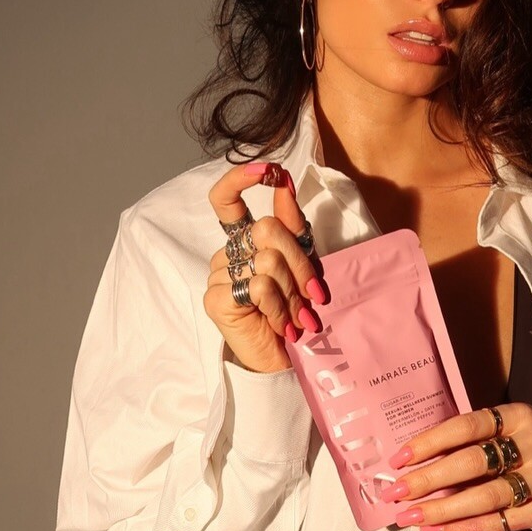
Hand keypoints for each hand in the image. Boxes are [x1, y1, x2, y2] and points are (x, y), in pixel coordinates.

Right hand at [203, 160, 327, 374]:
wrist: (287, 360)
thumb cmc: (296, 312)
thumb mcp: (302, 264)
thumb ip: (292, 225)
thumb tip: (285, 182)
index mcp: (244, 241)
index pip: (225, 199)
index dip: (240, 179)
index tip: (269, 170)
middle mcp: (228, 254)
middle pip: (268, 229)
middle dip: (301, 262)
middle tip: (314, 296)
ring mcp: (219, 275)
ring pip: (269, 261)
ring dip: (294, 293)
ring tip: (299, 317)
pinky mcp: (217, 299)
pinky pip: (259, 286)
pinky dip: (281, 307)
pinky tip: (284, 326)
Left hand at [376, 404, 531, 530]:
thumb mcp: (515, 428)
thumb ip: (478, 439)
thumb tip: (419, 461)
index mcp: (520, 416)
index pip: (466, 426)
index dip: (429, 442)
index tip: (399, 459)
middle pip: (471, 463)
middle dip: (427, 480)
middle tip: (396, 493)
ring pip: (482, 498)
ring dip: (441, 510)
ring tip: (410, 517)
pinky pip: (498, 524)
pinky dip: (464, 529)